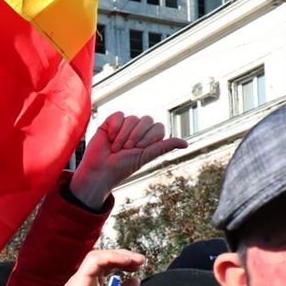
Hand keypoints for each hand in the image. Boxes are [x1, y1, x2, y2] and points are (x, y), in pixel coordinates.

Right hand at [60, 248, 143, 285]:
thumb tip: (133, 280)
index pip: (103, 268)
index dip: (121, 263)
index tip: (138, 266)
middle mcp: (81, 284)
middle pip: (101, 260)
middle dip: (122, 257)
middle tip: (140, 260)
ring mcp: (78, 282)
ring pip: (98, 257)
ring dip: (119, 255)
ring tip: (135, 260)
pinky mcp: (79, 282)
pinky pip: (95, 260)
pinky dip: (112, 257)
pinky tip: (126, 262)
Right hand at [70, 112, 186, 208]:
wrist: (100, 171)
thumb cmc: (122, 167)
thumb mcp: (145, 156)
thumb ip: (164, 146)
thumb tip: (186, 144)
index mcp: (149, 139)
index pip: (158, 127)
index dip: (149, 137)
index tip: (138, 149)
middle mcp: (138, 131)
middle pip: (146, 120)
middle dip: (136, 136)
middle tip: (126, 150)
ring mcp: (124, 126)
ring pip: (132, 118)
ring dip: (124, 135)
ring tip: (116, 148)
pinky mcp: (111, 123)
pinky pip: (119, 115)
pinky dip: (115, 127)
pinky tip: (110, 138)